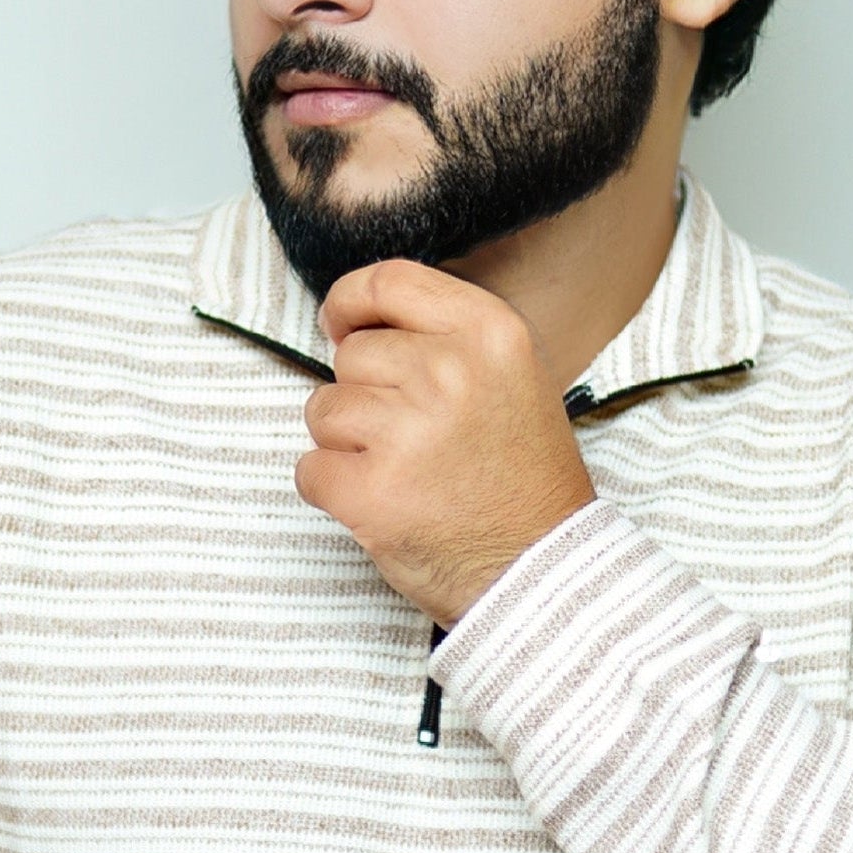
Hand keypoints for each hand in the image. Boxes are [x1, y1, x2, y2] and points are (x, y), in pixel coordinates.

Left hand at [298, 260, 594, 624]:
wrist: (543, 571)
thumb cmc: (524, 480)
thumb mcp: (513, 378)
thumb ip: (446, 338)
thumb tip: (356, 320)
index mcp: (489, 334)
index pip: (387, 282)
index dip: (349, 303)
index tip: (340, 325)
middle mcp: (450, 373)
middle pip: (351, 354)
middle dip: (363, 394)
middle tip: (412, 438)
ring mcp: (407, 434)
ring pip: (323, 410)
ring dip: (347, 443)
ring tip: (402, 472)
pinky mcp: (370, 494)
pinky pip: (310, 469)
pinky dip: (333, 490)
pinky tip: (384, 503)